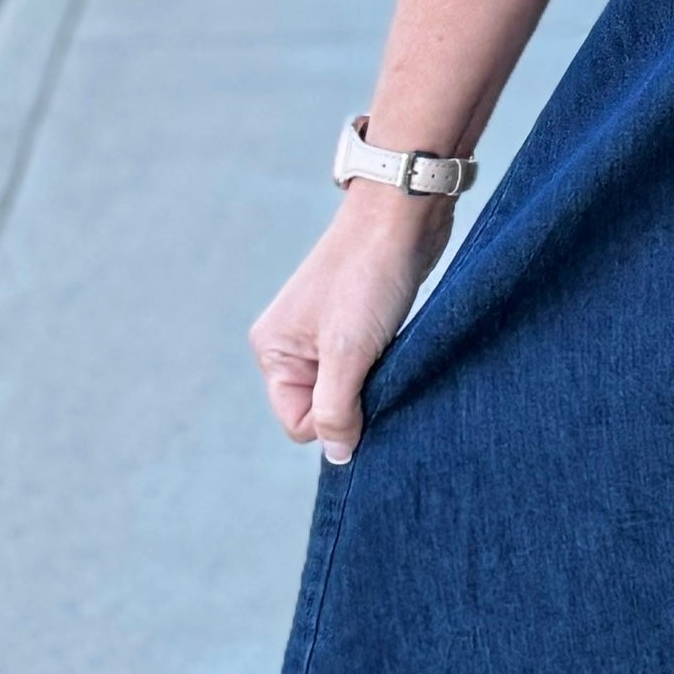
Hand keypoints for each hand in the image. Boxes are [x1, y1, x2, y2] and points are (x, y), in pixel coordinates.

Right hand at [248, 186, 445, 465]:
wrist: (401, 215)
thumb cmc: (369, 277)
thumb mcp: (348, 352)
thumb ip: (336, 409)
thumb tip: (339, 457)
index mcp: (272, 352)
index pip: (300, 424)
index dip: (337, 420)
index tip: (364, 387)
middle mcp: (290, 346)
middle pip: (322, 410)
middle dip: (356, 402)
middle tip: (380, 367)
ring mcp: (321, 335)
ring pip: (348, 390)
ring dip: (374, 382)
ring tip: (389, 349)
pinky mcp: (354, 325)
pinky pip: (365, 368)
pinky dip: (384, 365)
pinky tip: (397, 342)